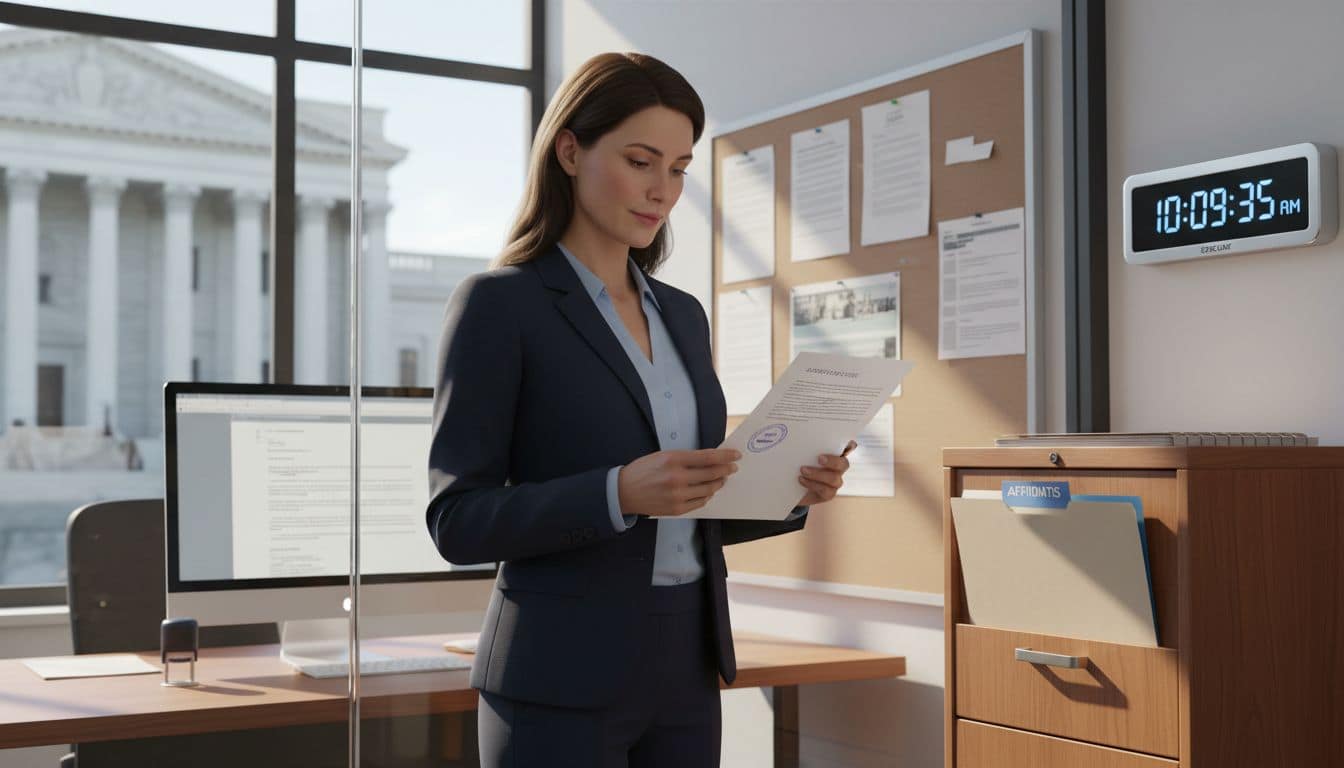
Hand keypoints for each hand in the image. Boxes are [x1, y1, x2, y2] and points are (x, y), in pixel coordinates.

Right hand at [617, 448, 740, 516]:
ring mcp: (677, 495)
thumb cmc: (644, 470)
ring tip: (721, 479)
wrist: (624, 491)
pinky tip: (708, 490)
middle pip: (712, 473)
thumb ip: (686, 458)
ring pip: (708, 489)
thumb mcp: (663, 456)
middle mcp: (677, 478)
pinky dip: (707, 495)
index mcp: (673, 459)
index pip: (707, 457)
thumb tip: (711, 459)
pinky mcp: (677, 509)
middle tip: (732, 468)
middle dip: (726, 470)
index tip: (736, 455)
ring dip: (718, 483)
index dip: (725, 456)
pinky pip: (700, 502)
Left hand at [797, 440, 855, 505]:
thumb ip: (807, 449)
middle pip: (843, 463)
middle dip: (833, 461)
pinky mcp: (828, 494)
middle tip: (819, 458)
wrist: (792, 488)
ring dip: (818, 474)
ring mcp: (835, 481)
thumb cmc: (800, 466)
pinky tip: (801, 479)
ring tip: (803, 470)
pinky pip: (825, 490)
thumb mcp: (802, 455)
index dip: (850, 445)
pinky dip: (812, 484)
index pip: (848, 448)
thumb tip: (800, 438)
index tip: (848, 443)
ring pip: (834, 478)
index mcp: (834, 454)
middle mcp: (838, 468)